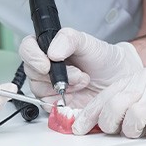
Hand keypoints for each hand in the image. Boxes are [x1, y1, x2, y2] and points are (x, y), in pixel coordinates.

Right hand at [19, 28, 143, 107]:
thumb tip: (52, 51)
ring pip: (40, 91)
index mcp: (48, 47)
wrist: (118, 79)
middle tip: (78, 74)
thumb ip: (68, 39)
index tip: (46, 64)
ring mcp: (48, 86)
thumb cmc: (102, 58)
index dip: (32, 57)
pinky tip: (78, 96)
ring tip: (83, 82)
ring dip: (63, 88)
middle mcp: (44, 67)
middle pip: (31, 72)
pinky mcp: (55, 104)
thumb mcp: (87, 42)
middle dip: (56, 75)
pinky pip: (49, 106)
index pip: (27, 48)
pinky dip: (64, 102)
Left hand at [72, 59, 145, 137]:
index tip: (77, 129)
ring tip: (144, 130)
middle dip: (108, 124)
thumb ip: (132, 97)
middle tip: (115, 130)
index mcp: (139, 78)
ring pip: (133, 119)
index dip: (89, 114)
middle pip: (114, 107)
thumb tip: (106, 117)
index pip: (106, 96)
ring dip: (133, 131)